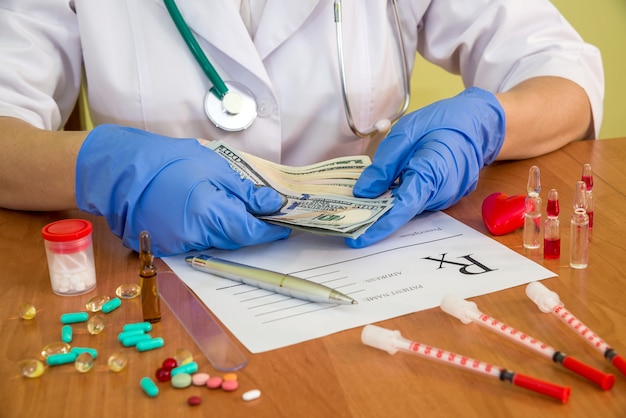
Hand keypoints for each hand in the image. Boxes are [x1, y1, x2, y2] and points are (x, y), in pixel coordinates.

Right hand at [76, 125, 289, 255]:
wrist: (119, 170)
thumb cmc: (167, 161)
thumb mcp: (213, 167)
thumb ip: (245, 192)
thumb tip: (272, 204)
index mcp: (211, 215)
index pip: (252, 232)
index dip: (271, 230)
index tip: (284, 225)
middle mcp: (197, 237)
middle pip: (235, 239)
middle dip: (250, 227)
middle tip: (262, 212)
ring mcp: (178, 245)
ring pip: (216, 242)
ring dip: (226, 228)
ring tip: (226, 205)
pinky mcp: (164, 247)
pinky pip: (195, 242)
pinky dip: (204, 230)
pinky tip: (201, 211)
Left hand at [346, 87, 505, 247]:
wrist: (478, 123)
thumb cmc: (442, 122)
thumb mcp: (406, 134)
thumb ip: (384, 165)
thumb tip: (362, 192)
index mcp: (432, 173)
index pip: (401, 207)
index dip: (378, 225)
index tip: (357, 238)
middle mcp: (441, 192)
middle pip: (403, 212)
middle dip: (375, 219)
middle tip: (346, 224)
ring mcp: (446, 197)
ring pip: (409, 208)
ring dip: (386, 209)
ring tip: (358, 210)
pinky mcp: (444, 196)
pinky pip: (417, 202)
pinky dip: (400, 201)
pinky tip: (383, 195)